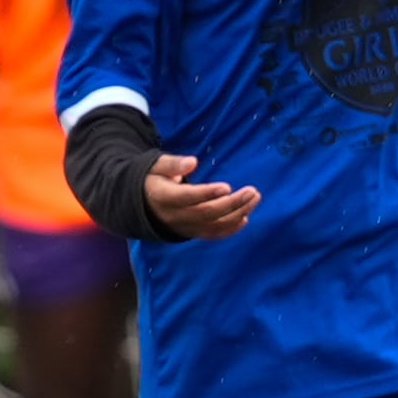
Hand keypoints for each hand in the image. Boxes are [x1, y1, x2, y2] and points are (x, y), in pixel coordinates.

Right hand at [142, 152, 258, 241]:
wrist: (143, 205)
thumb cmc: (154, 179)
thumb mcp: (156, 166)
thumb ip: (173, 164)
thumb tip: (193, 162)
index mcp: (164, 197)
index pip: (187, 198)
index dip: (207, 193)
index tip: (227, 186)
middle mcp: (175, 216)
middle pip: (206, 213)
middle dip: (231, 203)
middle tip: (252, 191)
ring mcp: (185, 227)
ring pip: (213, 226)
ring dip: (237, 214)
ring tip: (254, 199)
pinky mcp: (192, 233)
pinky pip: (212, 234)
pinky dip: (230, 229)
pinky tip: (245, 217)